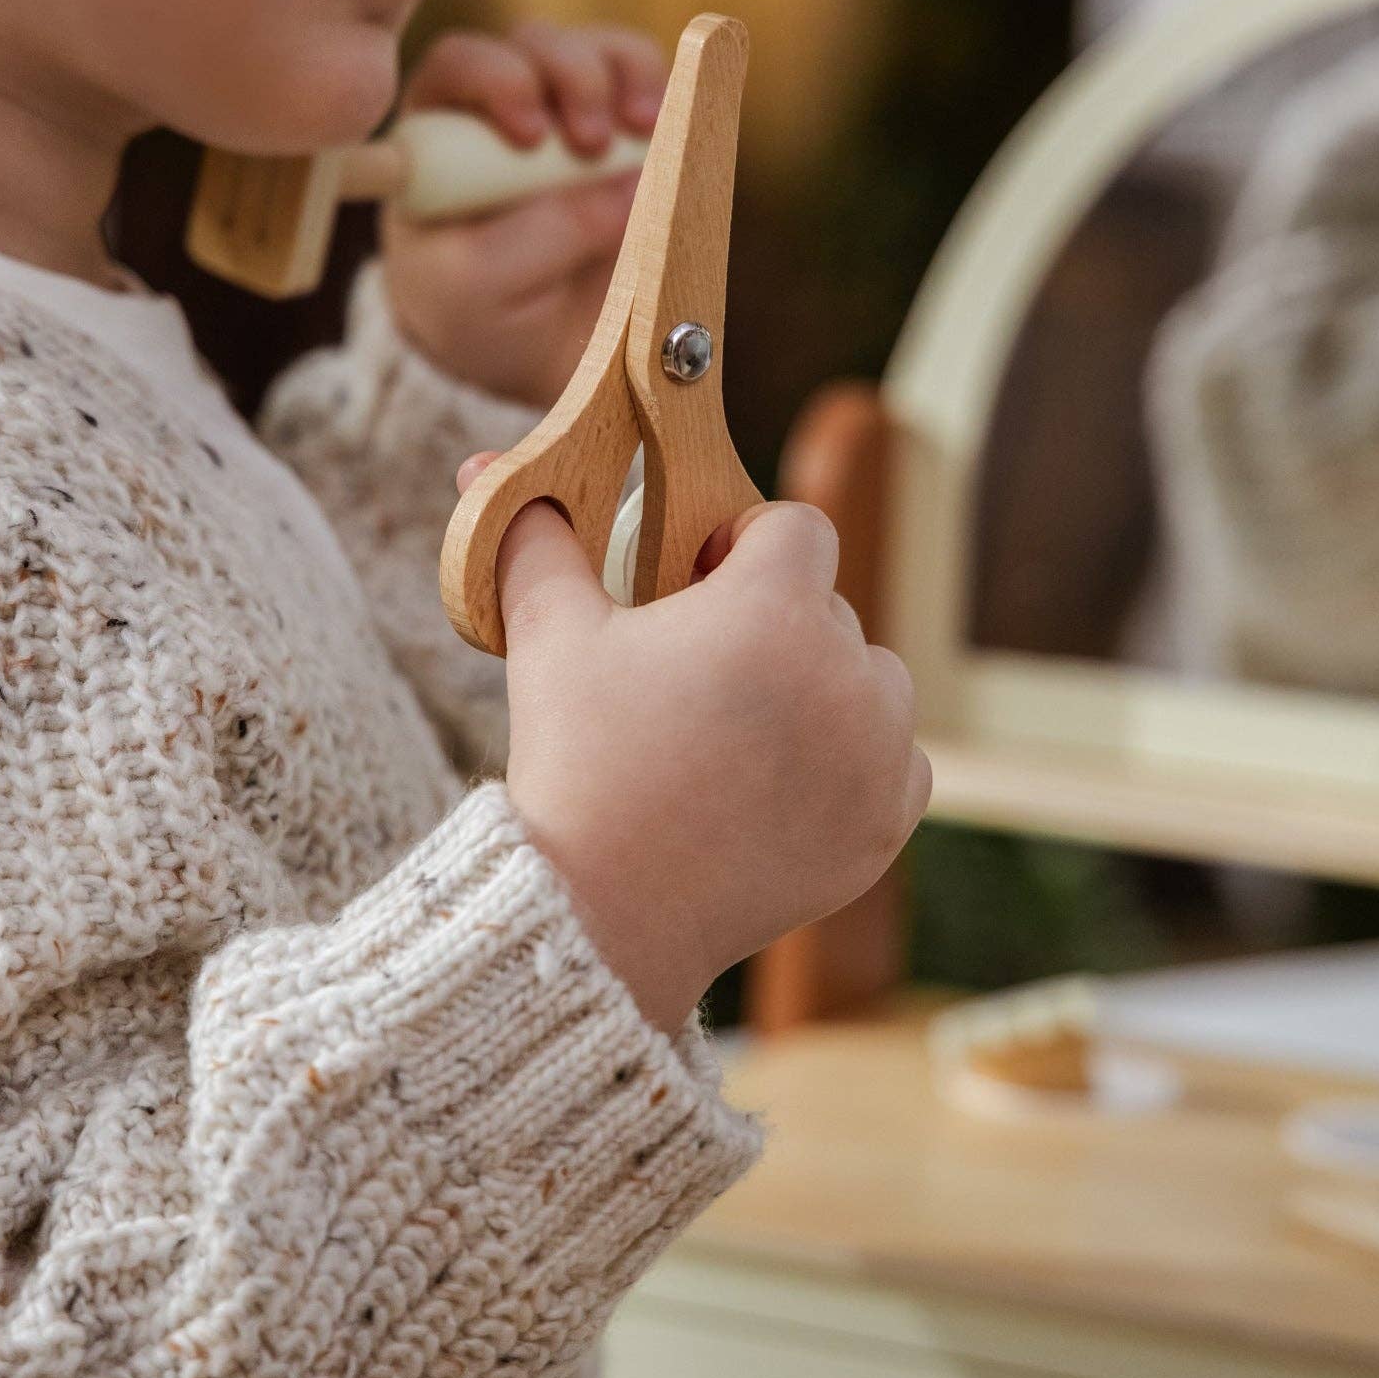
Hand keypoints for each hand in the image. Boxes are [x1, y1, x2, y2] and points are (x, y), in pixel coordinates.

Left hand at [381, 22, 668, 407]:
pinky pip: (652, 85)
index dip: (498, 80)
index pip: (459, 66)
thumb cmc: (483, 314)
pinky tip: (667, 131)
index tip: (530, 137)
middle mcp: (507, 106)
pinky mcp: (632, 133)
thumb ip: (546, 234)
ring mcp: (574, 113)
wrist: (537, 355)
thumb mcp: (481, 288)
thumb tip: (633, 180)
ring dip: (626, 77)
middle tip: (593, 144)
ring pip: (600, 52)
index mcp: (444, 135)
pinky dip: (665, 94)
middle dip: (572, 78)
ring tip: (642, 132)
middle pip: (536, 45)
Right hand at [482, 491, 932, 1036]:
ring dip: (825, 691)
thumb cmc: (577, 765)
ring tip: (744, 731)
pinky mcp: (887, 820)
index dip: (744, 547)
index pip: (796, 527)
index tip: (699, 587)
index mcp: (773, 608)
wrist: (605, 914)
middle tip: (703, 677)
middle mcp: (847, 672)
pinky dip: (854, 765)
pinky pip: (895, 759)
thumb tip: (484, 463)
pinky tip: (781, 782)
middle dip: (775, 627)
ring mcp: (877, 751)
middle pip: (829, 608)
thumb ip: (534, 541)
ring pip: (872, 681)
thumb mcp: (549, 640)